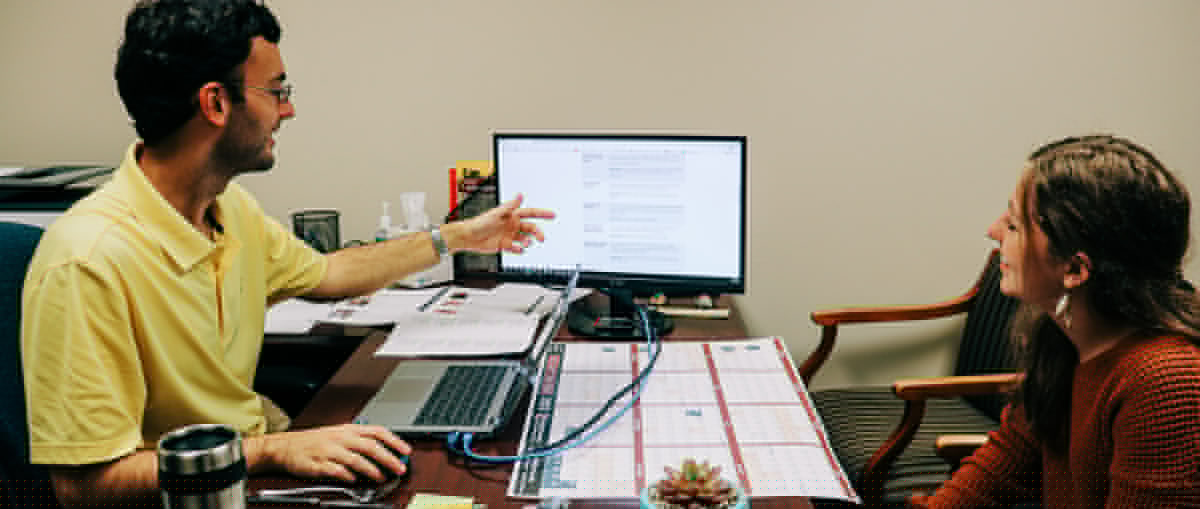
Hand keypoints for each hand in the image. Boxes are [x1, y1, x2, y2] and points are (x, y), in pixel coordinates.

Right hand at [261, 424, 411, 482]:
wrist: (285, 447)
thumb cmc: (313, 441)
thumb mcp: (338, 434)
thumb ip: (359, 439)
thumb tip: (383, 448)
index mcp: (347, 430)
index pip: (376, 431)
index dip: (394, 440)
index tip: (406, 450)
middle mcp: (340, 439)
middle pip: (370, 446)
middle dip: (388, 457)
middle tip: (400, 467)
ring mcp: (329, 451)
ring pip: (355, 459)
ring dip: (371, 469)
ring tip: (381, 477)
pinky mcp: (318, 464)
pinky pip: (336, 470)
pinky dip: (347, 475)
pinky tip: (354, 480)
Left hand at [451, 193, 554, 253]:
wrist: (469, 237)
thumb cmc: (480, 223)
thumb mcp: (497, 213)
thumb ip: (510, 206)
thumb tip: (520, 195)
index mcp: (511, 215)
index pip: (530, 213)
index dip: (542, 214)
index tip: (553, 215)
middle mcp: (511, 224)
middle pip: (530, 228)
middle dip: (537, 232)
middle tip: (541, 237)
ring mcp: (508, 235)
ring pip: (524, 239)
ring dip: (527, 241)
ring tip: (526, 244)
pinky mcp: (504, 245)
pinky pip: (515, 248)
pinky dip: (518, 250)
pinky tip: (519, 250)